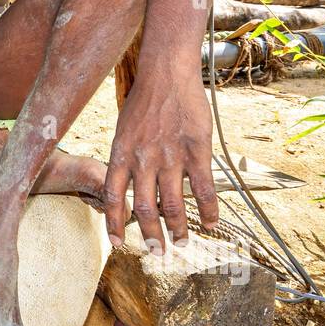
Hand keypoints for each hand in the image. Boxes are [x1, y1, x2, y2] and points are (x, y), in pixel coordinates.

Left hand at [102, 73, 217, 253]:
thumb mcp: (123, 129)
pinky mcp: (196, 151)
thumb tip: (124, 182)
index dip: (115, 224)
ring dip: (178, 228)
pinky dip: (207, 210)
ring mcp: (170, 156)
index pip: (113, 197)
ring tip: (183, 242)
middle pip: (144, 209)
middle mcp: (143, 159)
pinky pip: (202, 189)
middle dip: (151, 236)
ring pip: (173, 205)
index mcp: (121, 154)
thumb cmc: (144, 100)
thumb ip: (125, 156)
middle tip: (158, 252)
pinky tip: (210, 223)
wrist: (167, 73)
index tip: (119, 244)